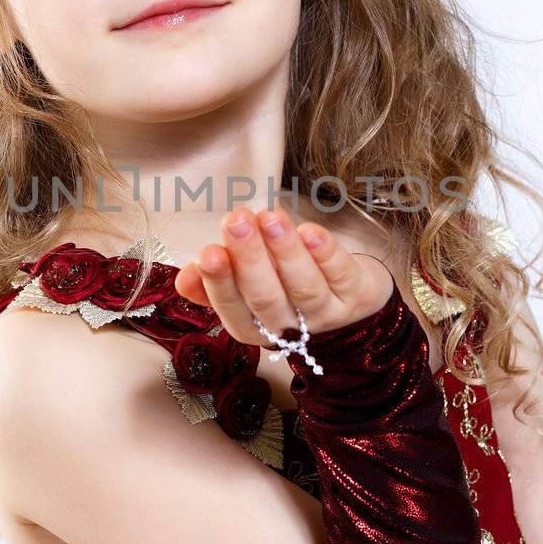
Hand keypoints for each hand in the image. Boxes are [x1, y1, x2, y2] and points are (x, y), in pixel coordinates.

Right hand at [173, 208, 395, 349]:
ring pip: (304, 286)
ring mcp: (328, 314)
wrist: (353, 301)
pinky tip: (311, 232)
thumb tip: (184, 277)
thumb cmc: (288, 286)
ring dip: (286, 251)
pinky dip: (327, 254)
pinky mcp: (358, 296)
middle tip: (236, 221)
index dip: (219, 284)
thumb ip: (213, 283)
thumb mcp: (248, 289)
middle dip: (250, 259)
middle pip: (267, 298)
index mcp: (255, 326)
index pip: (233, 311)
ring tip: (271, 217)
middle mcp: (290, 326)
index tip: (208, 253)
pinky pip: (342, 275)